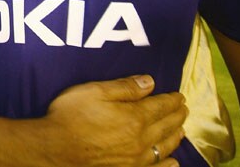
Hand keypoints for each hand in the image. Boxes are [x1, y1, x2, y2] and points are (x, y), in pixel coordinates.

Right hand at [42, 75, 186, 166]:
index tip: (179, 96)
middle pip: (166, 125)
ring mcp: (136, 159)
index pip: (160, 106)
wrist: (55, 149)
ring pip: (164, 146)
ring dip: (175, 136)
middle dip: (177, 115)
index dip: (171, 100)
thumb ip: (124, 87)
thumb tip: (149, 82)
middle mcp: (141, 139)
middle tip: (184, 109)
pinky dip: (168, 165)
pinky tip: (173, 162)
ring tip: (181, 129)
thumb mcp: (95, 91)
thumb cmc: (71, 116)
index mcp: (134, 116)